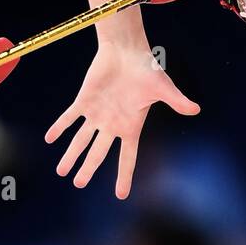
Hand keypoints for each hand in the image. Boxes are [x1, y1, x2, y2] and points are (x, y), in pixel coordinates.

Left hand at [44, 43, 199, 198]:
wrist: (127, 49)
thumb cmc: (147, 69)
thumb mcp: (163, 88)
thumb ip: (177, 101)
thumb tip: (196, 109)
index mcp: (131, 126)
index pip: (127, 157)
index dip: (124, 176)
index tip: (121, 195)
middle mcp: (112, 124)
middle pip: (98, 153)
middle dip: (88, 169)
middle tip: (78, 184)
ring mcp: (97, 113)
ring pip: (81, 139)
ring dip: (71, 155)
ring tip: (61, 171)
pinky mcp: (84, 100)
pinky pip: (69, 117)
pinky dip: (59, 128)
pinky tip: (50, 138)